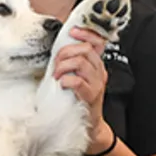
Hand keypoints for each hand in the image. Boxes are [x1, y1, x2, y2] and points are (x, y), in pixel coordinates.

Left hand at [54, 26, 110, 149]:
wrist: (90, 124)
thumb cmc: (79, 99)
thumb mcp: (78, 76)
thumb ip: (73, 62)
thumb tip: (59, 48)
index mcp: (96, 64)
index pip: (97, 42)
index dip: (86, 33)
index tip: (73, 32)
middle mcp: (99, 71)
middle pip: (86, 50)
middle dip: (66, 52)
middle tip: (57, 63)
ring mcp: (97, 83)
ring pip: (81, 63)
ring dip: (64, 66)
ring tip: (57, 74)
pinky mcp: (91, 96)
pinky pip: (78, 81)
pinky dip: (67, 80)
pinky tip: (62, 84)